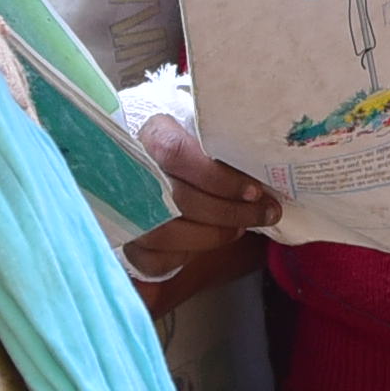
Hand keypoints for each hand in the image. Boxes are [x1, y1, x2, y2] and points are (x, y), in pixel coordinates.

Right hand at [125, 111, 278, 307]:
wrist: (152, 163)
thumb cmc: (189, 145)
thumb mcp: (204, 130)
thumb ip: (222, 141)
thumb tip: (261, 156)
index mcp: (150, 133)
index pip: (176, 154)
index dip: (218, 177)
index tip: (254, 190)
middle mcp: (129, 172)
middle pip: (179, 199)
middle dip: (230, 211)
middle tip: (266, 212)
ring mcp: (124, 212)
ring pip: (167, 233)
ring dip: (215, 234)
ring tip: (243, 225)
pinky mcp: (127, 245)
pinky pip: (156, 261)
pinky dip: (190, 254)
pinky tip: (211, 240)